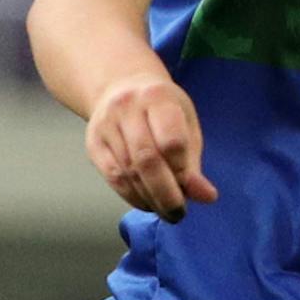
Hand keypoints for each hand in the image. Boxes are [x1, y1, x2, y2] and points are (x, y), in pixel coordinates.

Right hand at [85, 71, 218, 221]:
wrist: (119, 86)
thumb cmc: (162, 107)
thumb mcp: (186, 122)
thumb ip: (193, 161)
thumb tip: (207, 197)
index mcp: (158, 98)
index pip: (171, 140)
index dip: (182, 171)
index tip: (193, 191)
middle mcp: (127, 110)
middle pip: (145, 159)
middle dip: (164, 193)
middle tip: (178, 214)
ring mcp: (105, 126)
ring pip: (126, 172)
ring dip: (148, 198)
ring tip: (165, 212)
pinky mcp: (92, 144)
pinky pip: (112, 177)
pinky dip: (130, 196)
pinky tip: (145, 204)